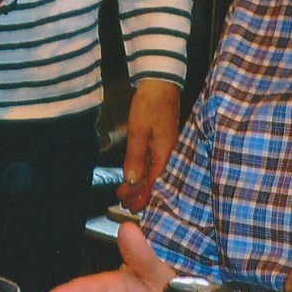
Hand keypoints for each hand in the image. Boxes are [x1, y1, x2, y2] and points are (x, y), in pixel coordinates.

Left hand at [118, 78, 181, 210]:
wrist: (160, 84)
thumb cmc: (150, 105)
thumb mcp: (138, 131)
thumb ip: (135, 156)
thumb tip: (131, 181)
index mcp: (164, 154)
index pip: (153, 183)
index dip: (141, 196)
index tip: (129, 207)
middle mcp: (168, 154)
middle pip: (154, 180)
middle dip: (139, 193)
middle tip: (123, 204)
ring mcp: (166, 147)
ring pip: (153, 172)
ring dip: (139, 183)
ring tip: (125, 192)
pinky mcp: (162, 140)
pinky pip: (153, 162)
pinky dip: (143, 171)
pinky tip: (136, 174)